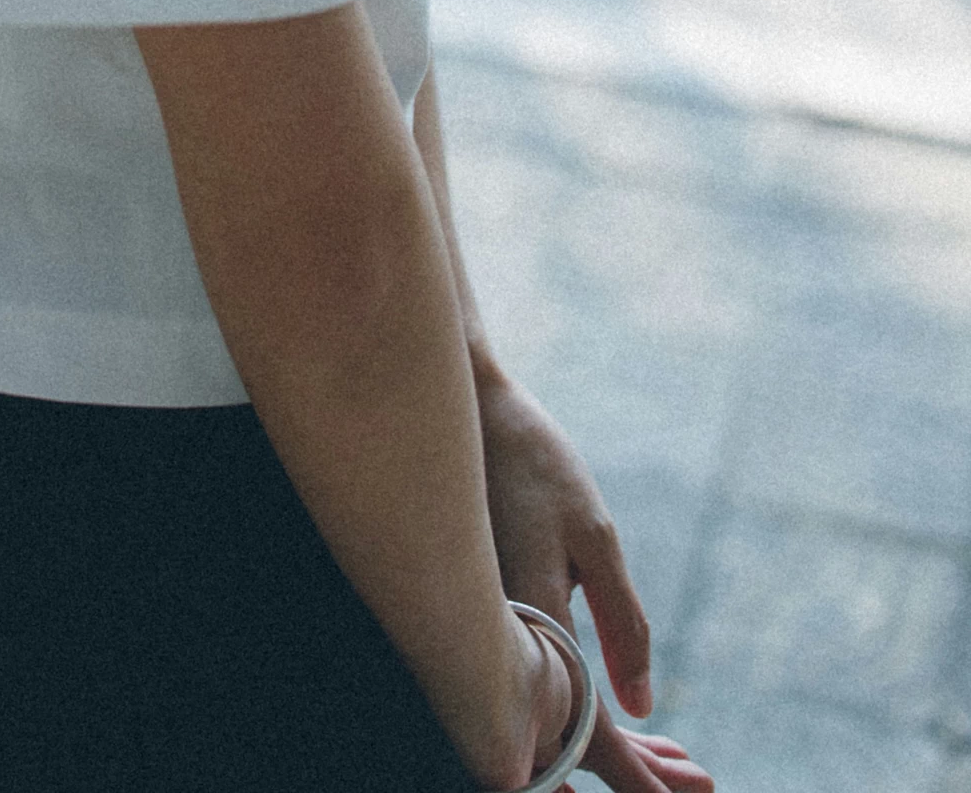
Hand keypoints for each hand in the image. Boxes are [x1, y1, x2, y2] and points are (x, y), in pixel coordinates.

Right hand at [475, 368, 715, 788]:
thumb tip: (641, 708)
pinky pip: (543, 684)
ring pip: (555, 717)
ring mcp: (493, 627)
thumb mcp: (594, 534)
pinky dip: (587, 710)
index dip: (638, 775)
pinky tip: (628, 713)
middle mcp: (504, 637)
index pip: (588, 729)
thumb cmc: (533, 462)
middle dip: (636, 772)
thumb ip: (623, 623)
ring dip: (616, 748)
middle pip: (570, 738)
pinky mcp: (494, 613)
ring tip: (679, 759)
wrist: (465, 408)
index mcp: (533, 621)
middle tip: (699, 778)